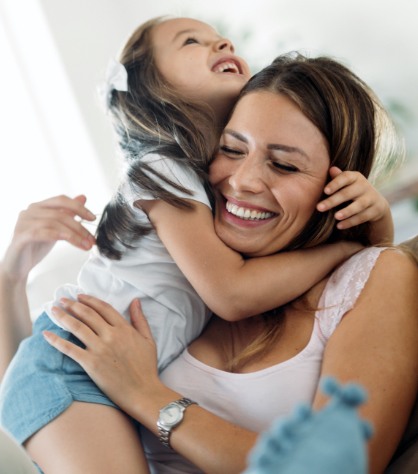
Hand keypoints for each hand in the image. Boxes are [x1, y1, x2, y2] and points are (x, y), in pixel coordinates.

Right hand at [2, 195, 95, 281]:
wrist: (17, 267)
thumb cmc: (36, 246)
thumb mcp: (56, 228)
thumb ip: (68, 213)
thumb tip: (83, 197)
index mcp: (39, 206)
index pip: (62, 200)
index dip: (79, 207)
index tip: (93, 218)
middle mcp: (30, 211)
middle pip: (60, 213)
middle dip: (80, 227)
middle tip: (92, 239)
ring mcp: (23, 222)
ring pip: (54, 223)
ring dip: (74, 235)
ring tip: (86, 245)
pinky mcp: (21, 235)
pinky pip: (43, 232)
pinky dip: (61, 236)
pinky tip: (73, 242)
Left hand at [43, 295, 159, 411]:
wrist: (142, 392)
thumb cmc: (146, 367)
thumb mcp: (148, 339)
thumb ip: (140, 319)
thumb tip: (135, 301)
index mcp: (124, 328)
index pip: (104, 308)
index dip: (90, 300)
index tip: (80, 296)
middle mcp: (110, 335)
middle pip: (88, 315)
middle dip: (73, 305)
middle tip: (62, 299)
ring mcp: (100, 349)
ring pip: (77, 327)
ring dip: (63, 316)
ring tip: (54, 310)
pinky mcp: (90, 364)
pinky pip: (70, 349)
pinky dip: (56, 340)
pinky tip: (47, 334)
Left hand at [317, 167, 389, 229]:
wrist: (376, 202)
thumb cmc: (353, 191)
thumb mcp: (347, 183)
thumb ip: (338, 178)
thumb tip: (330, 169)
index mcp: (355, 177)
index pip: (345, 177)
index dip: (335, 184)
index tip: (325, 191)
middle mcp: (364, 186)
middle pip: (348, 193)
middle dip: (333, 201)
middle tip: (319, 208)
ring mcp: (371, 198)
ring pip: (358, 205)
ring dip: (347, 211)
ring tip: (335, 217)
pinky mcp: (376, 210)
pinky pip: (363, 217)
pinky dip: (351, 222)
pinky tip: (339, 226)